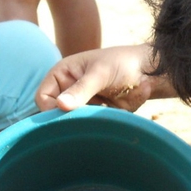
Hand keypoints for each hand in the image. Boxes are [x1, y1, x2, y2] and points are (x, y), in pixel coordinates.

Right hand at [35, 45, 174, 112]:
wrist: (147, 72)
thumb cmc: (121, 63)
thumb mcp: (100, 73)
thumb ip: (82, 89)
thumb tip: (60, 105)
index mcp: (62, 75)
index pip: (43, 97)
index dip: (50, 109)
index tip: (66, 115)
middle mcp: (69, 91)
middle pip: (57, 114)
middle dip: (70, 119)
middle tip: (87, 120)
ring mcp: (83, 105)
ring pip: (75, 123)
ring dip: (88, 123)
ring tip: (105, 113)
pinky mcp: (97, 115)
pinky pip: (92, 127)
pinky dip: (102, 125)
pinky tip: (114, 115)